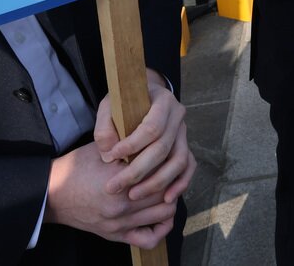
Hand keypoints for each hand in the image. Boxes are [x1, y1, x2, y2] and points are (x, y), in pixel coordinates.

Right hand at [46, 142, 177, 249]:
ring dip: (170, 202)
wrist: (51, 194)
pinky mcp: (116, 235)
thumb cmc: (76, 168)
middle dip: (172, 181)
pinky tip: (160, 216)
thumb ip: (128, 146)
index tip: (168, 156)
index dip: (168, 163)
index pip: (160, 172)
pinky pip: (148, 240)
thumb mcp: (102, 150)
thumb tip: (154, 140)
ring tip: (166, 190)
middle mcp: (122, 205)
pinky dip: (161, 229)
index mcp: (119, 180)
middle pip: (165, 193)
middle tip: (170, 172)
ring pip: (164, 214)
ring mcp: (120, 223)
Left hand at [93, 69, 194, 203]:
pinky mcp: (185, 147)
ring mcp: (184, 133)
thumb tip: (108, 154)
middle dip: (138, 172)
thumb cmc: (125, 102)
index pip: (152, 127)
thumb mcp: (110, 105)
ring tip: (134, 195)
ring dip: (156, 182)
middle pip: (163, 148)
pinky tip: (167, 198)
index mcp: (163, 101)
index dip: (132, 145)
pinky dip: (180, 184)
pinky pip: (188, 167)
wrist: (145, 96)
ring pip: (178, 161)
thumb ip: (105, 127)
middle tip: (114, 187)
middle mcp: (178, 116)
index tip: (110, 157)